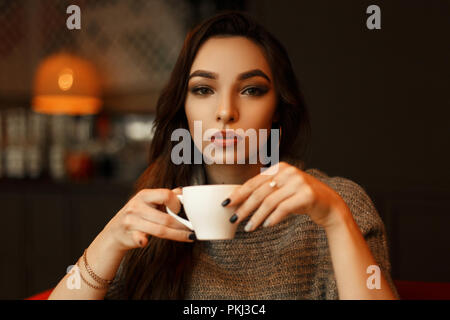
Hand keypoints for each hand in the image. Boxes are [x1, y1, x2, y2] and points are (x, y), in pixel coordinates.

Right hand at [102, 187, 194, 251]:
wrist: (115, 232)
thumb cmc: (136, 215)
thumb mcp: (148, 201)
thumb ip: (164, 197)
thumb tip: (182, 192)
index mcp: (144, 195)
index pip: (165, 195)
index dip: (176, 203)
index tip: (182, 212)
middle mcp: (137, 206)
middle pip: (165, 217)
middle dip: (182, 224)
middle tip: (192, 228)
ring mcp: (132, 221)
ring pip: (159, 230)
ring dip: (177, 235)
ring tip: (188, 236)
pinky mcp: (129, 235)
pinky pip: (138, 237)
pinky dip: (142, 240)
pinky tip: (145, 242)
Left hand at [222, 162, 349, 230]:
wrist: (330, 204)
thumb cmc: (301, 198)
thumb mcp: (283, 189)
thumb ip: (266, 190)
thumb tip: (239, 200)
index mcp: (279, 167)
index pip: (254, 182)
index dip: (239, 193)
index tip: (227, 204)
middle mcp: (288, 172)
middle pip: (259, 192)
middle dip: (244, 207)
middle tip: (233, 219)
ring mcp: (298, 182)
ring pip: (269, 202)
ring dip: (256, 217)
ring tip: (248, 228)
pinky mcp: (307, 195)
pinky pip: (283, 208)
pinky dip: (272, 218)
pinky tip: (265, 226)